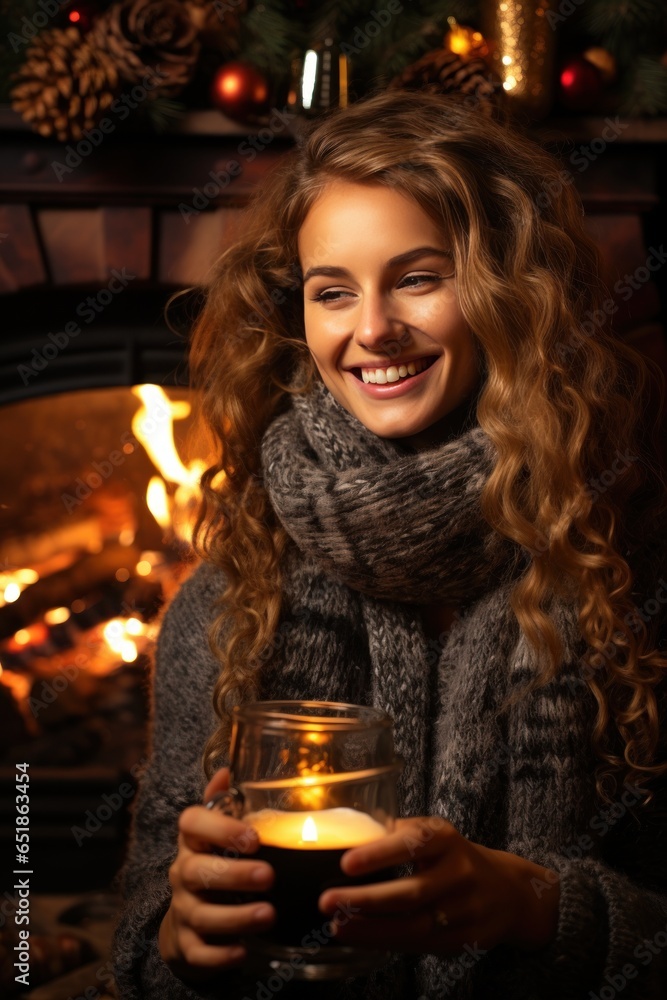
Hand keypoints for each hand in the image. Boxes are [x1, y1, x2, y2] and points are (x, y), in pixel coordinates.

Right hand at [159, 767, 275, 982]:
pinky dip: (219, 955)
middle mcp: (183, 873)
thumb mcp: (217, 833)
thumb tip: (228, 767)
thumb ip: (224, 804)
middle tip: (268, 875)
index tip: (253, 837)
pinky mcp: (187, 945)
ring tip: (268, 914)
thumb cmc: (213, 864)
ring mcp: (183, 910)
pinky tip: (243, 952)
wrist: (187, 920)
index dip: (220, 828)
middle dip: (234, 874)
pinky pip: (199, 952)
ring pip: (201, 914)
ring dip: (235, 916)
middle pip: (197, 871)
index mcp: (193, 840)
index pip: (192, 823)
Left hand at [317, 815, 559, 956]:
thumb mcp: (433, 834)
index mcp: (446, 839)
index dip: (380, 853)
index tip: (346, 862)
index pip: (413, 843)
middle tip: (327, 901)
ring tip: (337, 925)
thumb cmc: (454, 857)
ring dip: (371, 929)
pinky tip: (360, 938)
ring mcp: (465, 910)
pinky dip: (388, 943)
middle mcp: (459, 872)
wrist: (509, 892)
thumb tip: (346, 833)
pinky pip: (422, 945)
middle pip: (411, 892)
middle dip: (366, 900)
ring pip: (415, 925)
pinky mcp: (465, 940)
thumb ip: (396, 834)